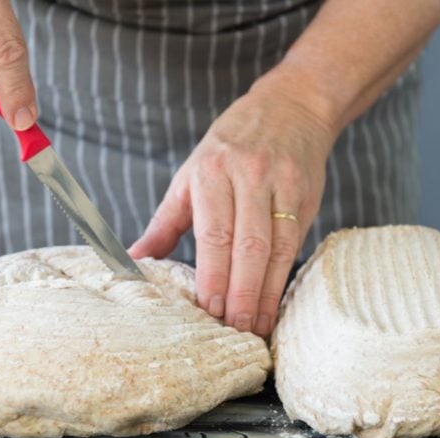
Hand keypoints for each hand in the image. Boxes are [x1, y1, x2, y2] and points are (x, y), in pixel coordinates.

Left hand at [130, 74, 336, 336]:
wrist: (290, 107)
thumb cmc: (230, 147)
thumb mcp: (190, 176)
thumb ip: (164, 223)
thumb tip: (132, 261)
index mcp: (210, 173)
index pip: (213, 233)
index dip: (213, 274)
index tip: (209, 309)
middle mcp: (247, 177)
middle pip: (247, 245)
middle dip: (241, 292)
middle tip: (235, 330)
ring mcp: (281, 185)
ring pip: (276, 247)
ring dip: (266, 292)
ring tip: (256, 328)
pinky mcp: (307, 194)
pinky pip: (296, 242)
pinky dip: (284, 277)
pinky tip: (276, 303)